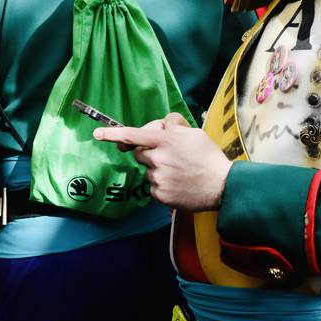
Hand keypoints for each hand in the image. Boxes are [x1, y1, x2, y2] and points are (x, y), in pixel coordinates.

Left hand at [94, 112, 231, 211]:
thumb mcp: (194, 133)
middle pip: (139, 153)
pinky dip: (163, 184)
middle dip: (149, 152)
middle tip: (170, 155)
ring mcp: (158, 178)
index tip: (97, 133)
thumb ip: (173, 127)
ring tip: (181, 171)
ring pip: (148, 170)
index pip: (133, 135)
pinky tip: (179, 183)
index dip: (113, 134)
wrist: (222, 186)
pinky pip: (154, 186)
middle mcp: (158, 159)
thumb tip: (162, 126)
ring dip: (159, 168)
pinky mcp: (160, 194)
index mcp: (165, 141)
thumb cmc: (208, 157)